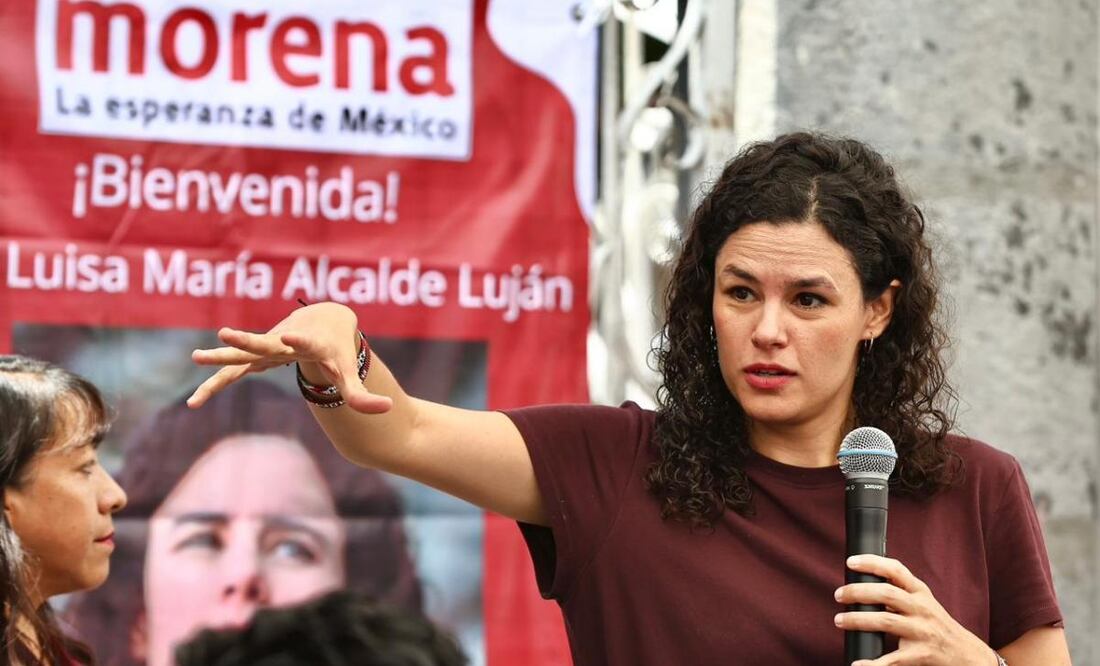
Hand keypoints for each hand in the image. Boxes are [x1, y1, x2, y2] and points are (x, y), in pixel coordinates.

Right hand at [187, 302, 392, 413]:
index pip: (304, 341)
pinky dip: (217, 384)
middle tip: (225, 334)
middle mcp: (284, 342)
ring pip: (241, 356)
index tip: (289, 337)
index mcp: (309, 343)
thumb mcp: (349, 372)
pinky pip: (234, 372)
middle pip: (263, 342)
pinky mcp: (258, 356)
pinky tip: (195, 402)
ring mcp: (267, 348)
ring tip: (195, 358)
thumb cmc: (336, 349)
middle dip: (246, 341)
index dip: (298, 340)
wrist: (322, 320)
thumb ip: (363, 395)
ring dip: (220, 358)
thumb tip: (388, 410)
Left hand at [835, 555, 997, 665]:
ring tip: (840, 620)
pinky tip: (857, 663)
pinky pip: (893, 659)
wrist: (968, 656)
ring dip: (858, 620)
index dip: (873, 563)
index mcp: (920, 593)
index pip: (896, 570)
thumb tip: (861, 588)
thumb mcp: (923, 602)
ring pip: (886, 622)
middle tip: (838, 595)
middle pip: (887, 594)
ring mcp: (923, 632)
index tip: (851, 562)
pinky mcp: (921, 655)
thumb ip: (899, 593)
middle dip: (858, 592)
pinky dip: (873, 663)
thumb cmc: (937, 626)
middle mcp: (922, 609)